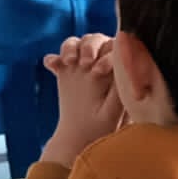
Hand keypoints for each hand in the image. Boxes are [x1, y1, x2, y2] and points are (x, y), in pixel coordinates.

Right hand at [41, 33, 122, 166]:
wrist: (82, 138)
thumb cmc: (107, 126)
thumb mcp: (115, 110)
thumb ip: (119, 88)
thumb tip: (125, 65)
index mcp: (118, 69)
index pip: (115, 47)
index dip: (107, 53)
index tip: (100, 70)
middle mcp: (100, 61)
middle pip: (95, 40)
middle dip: (89, 46)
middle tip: (84, 63)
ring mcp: (80, 66)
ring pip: (76, 44)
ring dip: (70, 48)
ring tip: (68, 61)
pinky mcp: (65, 72)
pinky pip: (57, 58)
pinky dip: (54, 59)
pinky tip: (51, 66)